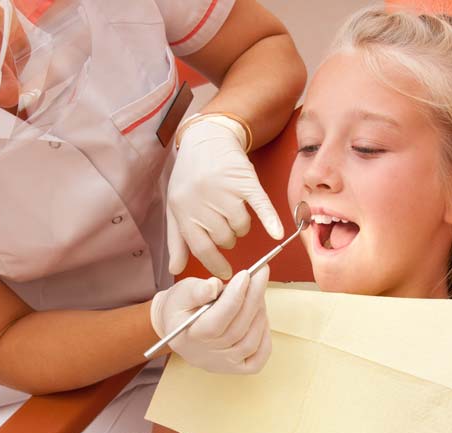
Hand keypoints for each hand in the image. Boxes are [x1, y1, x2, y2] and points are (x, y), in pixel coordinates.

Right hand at [150, 266, 271, 373]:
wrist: (178, 327)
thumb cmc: (180, 307)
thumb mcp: (181, 292)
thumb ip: (196, 290)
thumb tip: (214, 286)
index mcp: (189, 336)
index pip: (218, 319)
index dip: (235, 296)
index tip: (246, 274)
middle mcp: (206, 355)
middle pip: (238, 328)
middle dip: (253, 298)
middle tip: (260, 275)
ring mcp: (223, 364)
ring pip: (251, 341)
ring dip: (259, 313)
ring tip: (257, 292)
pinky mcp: (236, 368)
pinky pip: (259, 357)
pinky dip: (265, 336)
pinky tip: (261, 316)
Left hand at [167, 119, 282, 278]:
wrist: (207, 139)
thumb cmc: (190, 178)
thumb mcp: (176, 207)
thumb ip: (177, 240)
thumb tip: (175, 269)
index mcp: (183, 210)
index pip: (202, 248)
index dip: (216, 264)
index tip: (226, 273)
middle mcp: (203, 202)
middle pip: (225, 239)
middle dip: (229, 237)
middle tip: (226, 224)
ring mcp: (224, 191)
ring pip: (242, 227)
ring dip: (241, 225)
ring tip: (234, 210)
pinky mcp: (245, 181)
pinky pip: (260, 207)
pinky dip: (270, 221)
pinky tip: (276, 232)